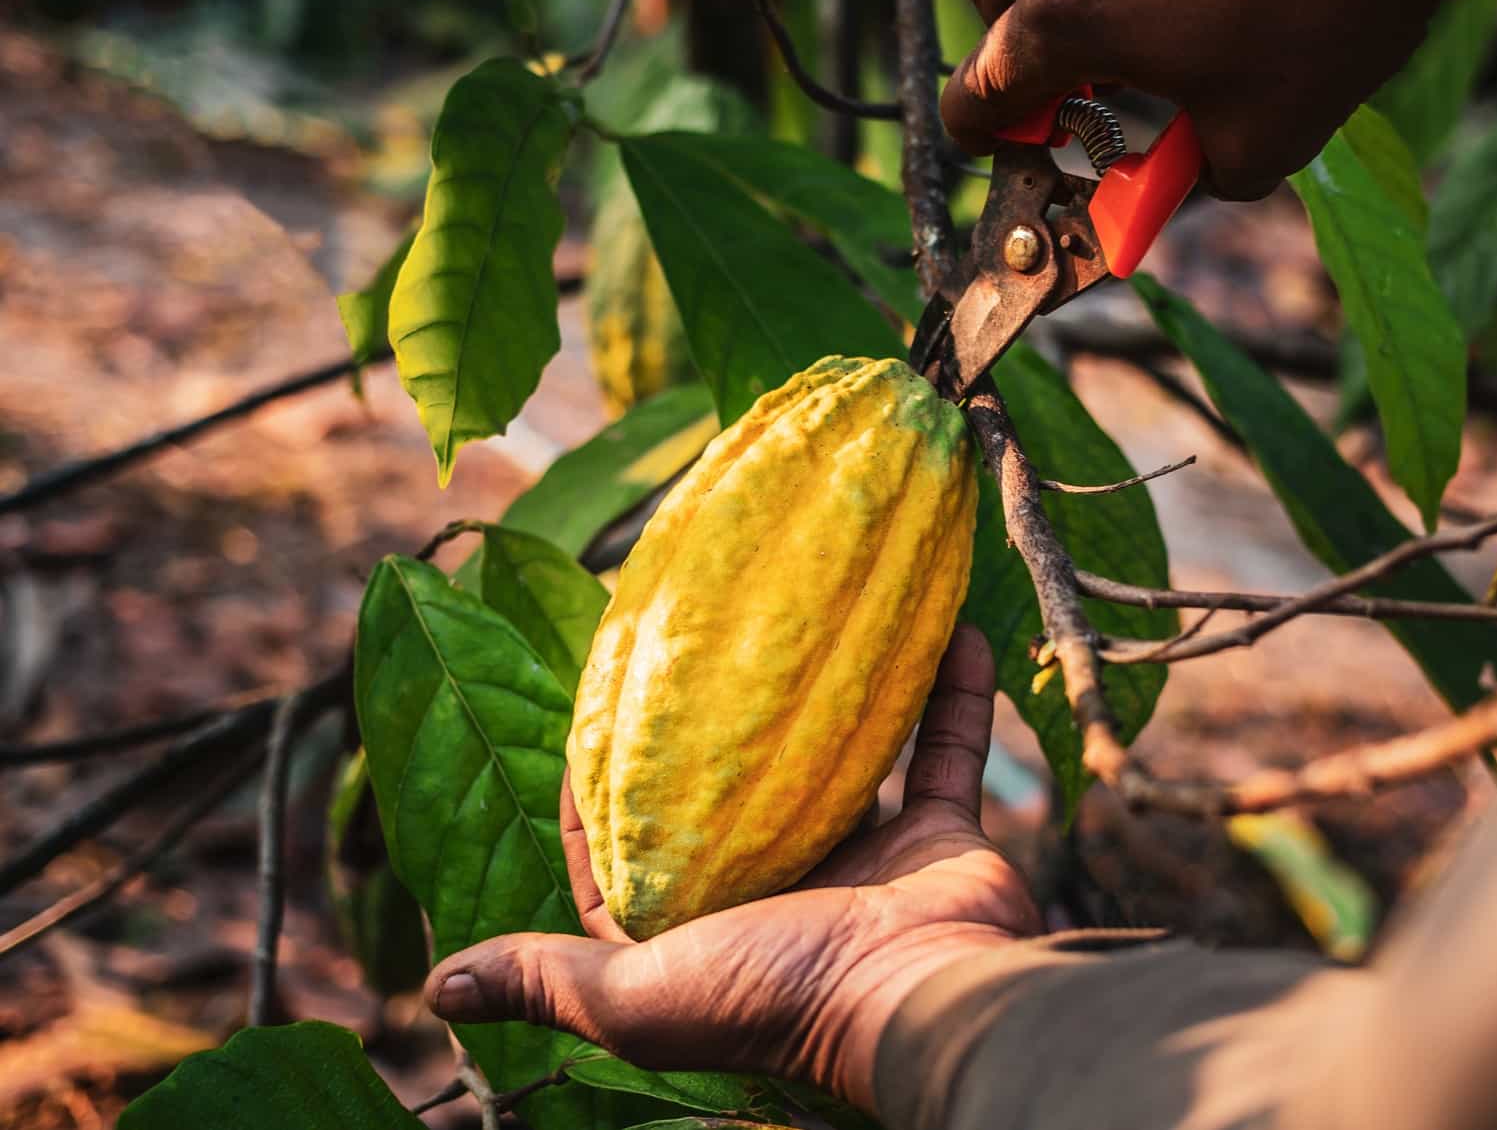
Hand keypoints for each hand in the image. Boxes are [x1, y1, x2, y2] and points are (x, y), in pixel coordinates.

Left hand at [423, 626, 1041, 1111]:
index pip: (632, 847)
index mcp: (705, 921)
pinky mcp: (935, 832)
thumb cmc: (777, 995)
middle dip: (719, 715)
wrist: (924, 1001)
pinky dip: (949, 692)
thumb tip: (437, 988)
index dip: (600, 782)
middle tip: (705, 628)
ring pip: (843, 749)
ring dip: (837, 685)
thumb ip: (549, 981)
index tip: (593, 704)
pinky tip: (947, 626)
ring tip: (818, 606)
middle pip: (737, 786)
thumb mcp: (640, 997)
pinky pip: (943, 747)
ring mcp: (865, 853)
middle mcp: (781, 881)